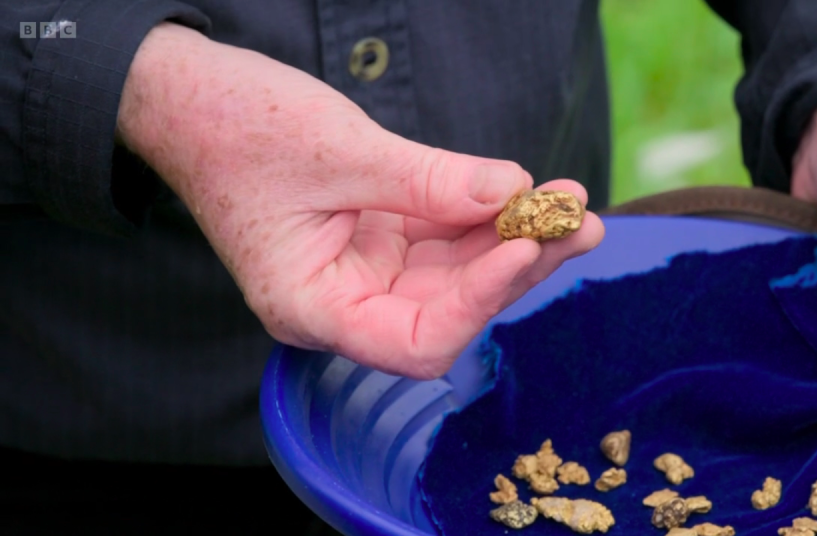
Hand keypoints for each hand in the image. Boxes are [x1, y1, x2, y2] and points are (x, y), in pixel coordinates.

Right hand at [117, 24, 604, 378]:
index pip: (413, 340)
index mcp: (310, 307)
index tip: (523, 246)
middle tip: (576, 221)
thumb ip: (428, 181)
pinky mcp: (382, 237)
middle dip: (517, 264)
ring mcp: (366, 270)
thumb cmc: (234, 130)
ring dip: (516, 238)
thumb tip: (512, 192)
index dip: (476, 302)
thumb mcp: (338, 152)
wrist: (191, 100)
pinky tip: (532, 192)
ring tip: (571, 203)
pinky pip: (447, 237)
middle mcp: (344, 301)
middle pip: (451, 308)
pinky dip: (488, 215)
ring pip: (458, 272)